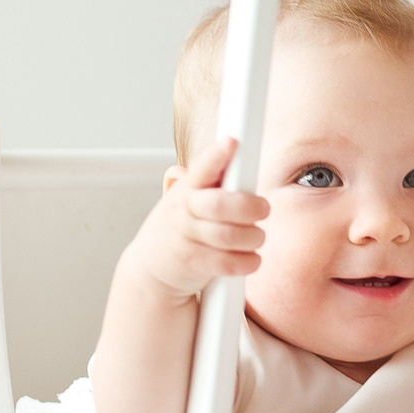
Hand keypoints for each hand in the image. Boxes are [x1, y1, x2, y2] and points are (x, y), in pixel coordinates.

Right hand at [125, 136, 268, 302]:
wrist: (150, 270)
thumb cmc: (181, 228)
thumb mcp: (186, 198)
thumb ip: (208, 178)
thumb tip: (231, 147)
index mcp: (187, 188)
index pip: (201, 168)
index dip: (216, 156)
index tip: (231, 142)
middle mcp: (184, 210)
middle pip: (220, 205)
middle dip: (250, 207)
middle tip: (263, 209)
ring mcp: (186, 237)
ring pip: (230, 235)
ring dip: (253, 237)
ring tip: (256, 237)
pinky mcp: (192, 263)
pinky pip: (229, 262)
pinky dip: (247, 262)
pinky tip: (250, 258)